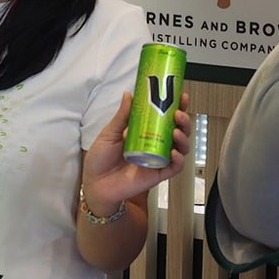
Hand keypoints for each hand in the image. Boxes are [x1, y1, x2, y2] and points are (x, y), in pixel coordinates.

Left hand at [81, 91, 191, 215]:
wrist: (94, 183)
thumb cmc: (100, 160)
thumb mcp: (110, 133)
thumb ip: (122, 116)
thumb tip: (128, 95)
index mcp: (146, 132)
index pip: (166, 118)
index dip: (177, 107)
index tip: (181, 96)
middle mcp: (155, 145)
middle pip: (178, 131)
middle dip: (184, 121)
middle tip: (179, 113)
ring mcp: (158, 160)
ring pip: (180, 148)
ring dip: (183, 138)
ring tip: (176, 131)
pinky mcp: (157, 174)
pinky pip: (174, 168)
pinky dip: (178, 160)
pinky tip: (174, 152)